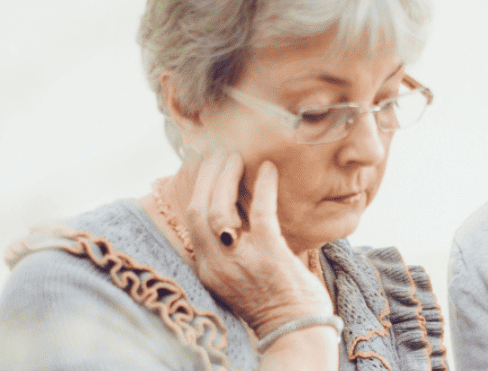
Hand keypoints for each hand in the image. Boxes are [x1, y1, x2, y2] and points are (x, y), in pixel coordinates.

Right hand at [185, 151, 333, 338]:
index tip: (206, 165)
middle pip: (198, 210)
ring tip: (237, 157)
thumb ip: (231, 249)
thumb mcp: (238, 277)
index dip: (197, 188)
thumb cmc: (275, 303)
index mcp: (208, 269)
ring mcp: (240, 260)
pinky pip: (260, 213)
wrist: (295, 333)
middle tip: (220, 154)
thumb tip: (235, 212)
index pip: (192, 221)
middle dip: (207, 177)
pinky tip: (268, 169)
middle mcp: (217, 264)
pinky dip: (263, 187)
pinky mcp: (268, 255)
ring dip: (226, 178)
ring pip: (219, 209)